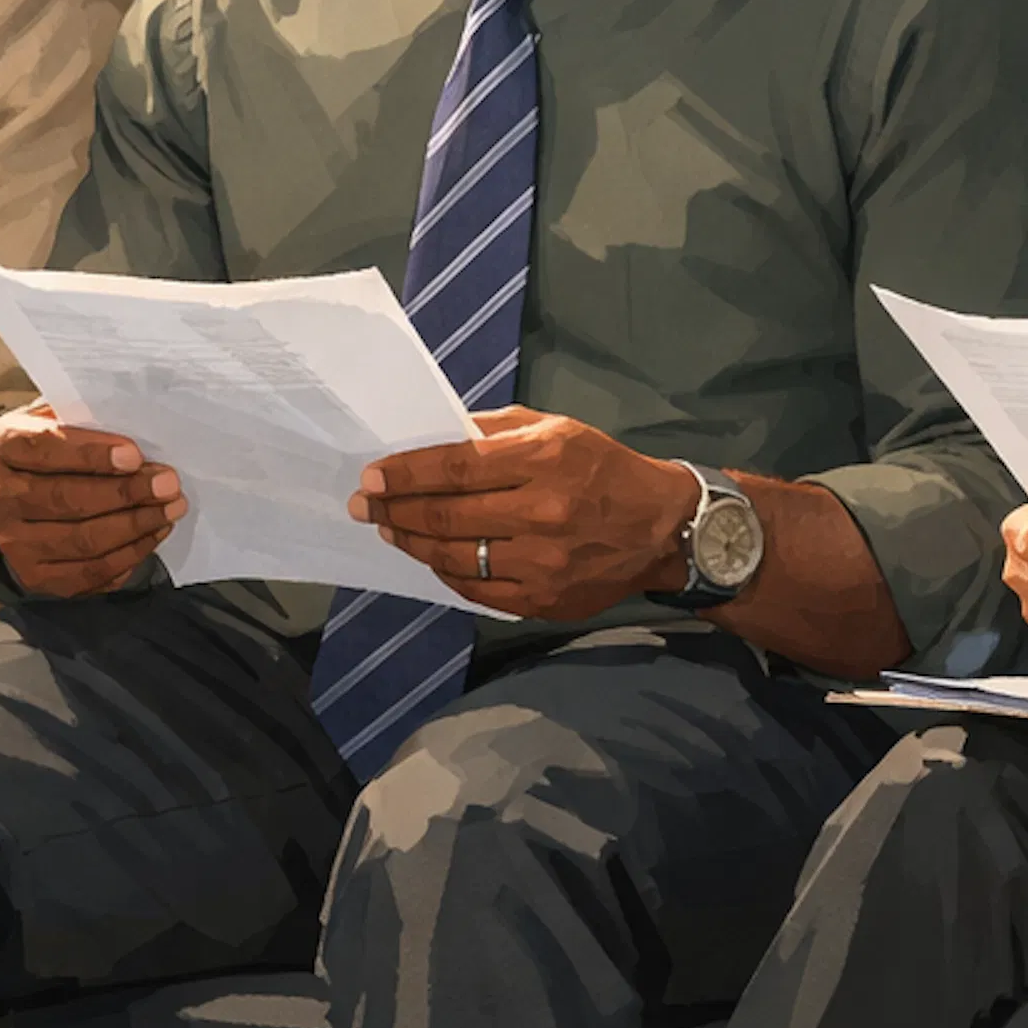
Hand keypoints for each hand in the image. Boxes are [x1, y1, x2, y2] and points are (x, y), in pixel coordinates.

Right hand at [0, 404, 180, 596]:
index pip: (44, 449)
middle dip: (125, 492)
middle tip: (168, 483)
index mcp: (3, 446)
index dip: (91, 454)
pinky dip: (130, 554)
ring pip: (82, 540)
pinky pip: (90, 572)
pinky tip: (155, 533)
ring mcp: (14, 542)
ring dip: (135, 525)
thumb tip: (139, 443)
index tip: (134, 455)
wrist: (18, 495)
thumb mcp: (59, 420)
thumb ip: (88, 424)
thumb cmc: (51, 449)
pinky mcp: (36, 576)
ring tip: (171, 508)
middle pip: (66, 499)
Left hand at [347, 407, 695, 621]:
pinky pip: (476, 589)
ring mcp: (542, 563)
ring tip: (389, 529)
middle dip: (394, 509)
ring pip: (453, 557)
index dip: (406, 474)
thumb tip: (437, 438)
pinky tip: (428, 557)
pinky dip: (445, 573)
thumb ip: (495, 432)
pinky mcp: (543, 599)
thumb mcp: (556, 429)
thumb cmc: (603, 468)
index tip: (371, 476)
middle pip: (446, 516)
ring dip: (411, 543)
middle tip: (364, 505)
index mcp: (544, 461)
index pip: (455, 468)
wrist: (663, 529)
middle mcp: (541, 513)